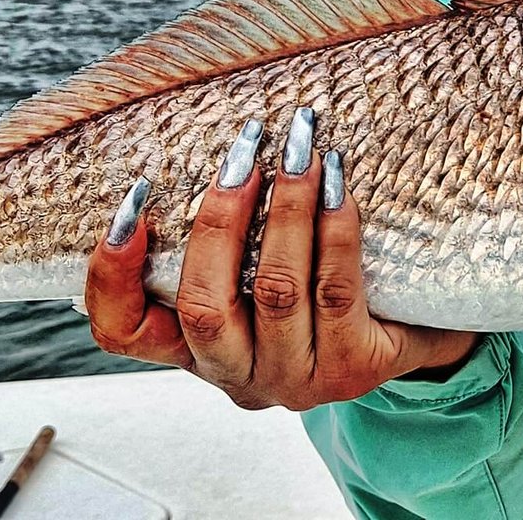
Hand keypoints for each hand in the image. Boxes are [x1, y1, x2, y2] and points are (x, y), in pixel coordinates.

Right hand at [83, 109, 477, 410]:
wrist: (410, 335)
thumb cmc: (318, 288)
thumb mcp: (255, 273)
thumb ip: (221, 236)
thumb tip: (202, 144)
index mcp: (194, 349)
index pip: (123, 332)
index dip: (113, 276)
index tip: (132, 204)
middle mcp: (238, 374)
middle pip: (202, 307)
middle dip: (219, 222)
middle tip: (243, 153)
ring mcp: (296, 378)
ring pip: (275, 292)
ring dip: (284, 210)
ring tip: (298, 149)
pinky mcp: (352, 369)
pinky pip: (335, 289)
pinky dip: (333, 229)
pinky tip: (337, 184)